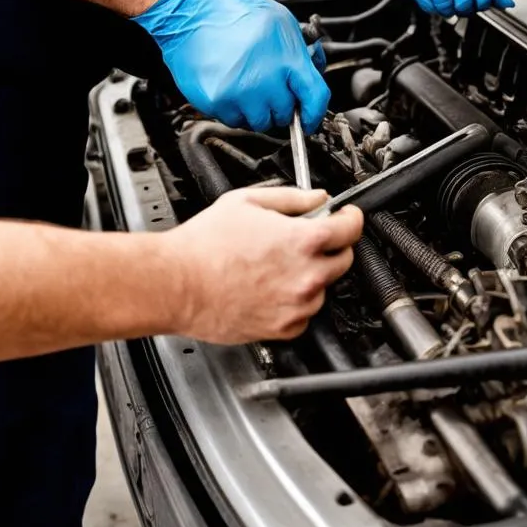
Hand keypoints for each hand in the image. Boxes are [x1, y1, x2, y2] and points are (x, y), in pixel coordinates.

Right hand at [133, 0, 329, 132]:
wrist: (194, 8)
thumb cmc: (236, 11)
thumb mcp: (282, 23)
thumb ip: (300, 56)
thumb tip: (308, 81)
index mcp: (287, 60)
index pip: (315, 99)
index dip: (313, 114)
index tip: (308, 120)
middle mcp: (265, 80)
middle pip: (285, 115)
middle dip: (279, 105)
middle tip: (267, 87)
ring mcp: (239, 94)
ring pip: (258, 123)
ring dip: (256, 110)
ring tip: (246, 84)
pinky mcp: (215, 101)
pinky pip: (233, 120)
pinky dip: (233, 109)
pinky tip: (229, 86)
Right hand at [163, 188, 363, 344]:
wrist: (176, 284)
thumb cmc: (204, 245)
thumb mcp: (248, 201)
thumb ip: (293, 198)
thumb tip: (317, 198)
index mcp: (303, 241)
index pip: (351, 228)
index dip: (350, 218)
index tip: (346, 216)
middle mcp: (307, 276)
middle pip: (344, 259)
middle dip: (331, 246)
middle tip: (308, 239)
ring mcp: (296, 306)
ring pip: (323, 287)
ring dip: (312, 275)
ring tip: (277, 265)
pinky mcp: (283, 329)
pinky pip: (304, 313)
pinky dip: (295, 301)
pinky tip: (270, 288)